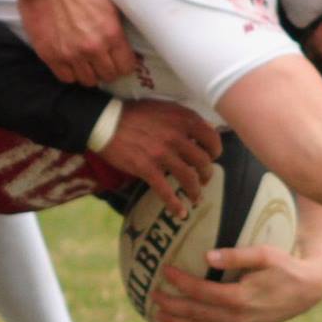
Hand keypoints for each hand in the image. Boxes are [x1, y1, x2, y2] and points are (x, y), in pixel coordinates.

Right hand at [18, 0, 133, 85]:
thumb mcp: (107, 4)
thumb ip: (115, 28)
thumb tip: (122, 45)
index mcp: (111, 33)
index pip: (126, 67)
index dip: (123, 66)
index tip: (117, 62)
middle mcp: (94, 48)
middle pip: (107, 76)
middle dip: (105, 70)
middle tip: (99, 63)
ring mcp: (72, 54)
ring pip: (87, 80)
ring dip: (87, 73)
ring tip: (83, 63)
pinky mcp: (52, 56)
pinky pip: (66, 78)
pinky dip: (69, 73)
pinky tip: (68, 62)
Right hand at [97, 100, 220, 215]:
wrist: (106, 121)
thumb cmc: (134, 113)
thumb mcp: (163, 108)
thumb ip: (183, 119)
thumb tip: (204, 131)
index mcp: (182, 119)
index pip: (211, 138)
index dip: (215, 151)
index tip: (212, 157)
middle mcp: (176, 136)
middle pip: (203, 161)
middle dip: (206, 174)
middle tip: (204, 179)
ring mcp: (162, 154)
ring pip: (189, 178)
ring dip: (195, 191)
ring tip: (195, 197)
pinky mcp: (147, 168)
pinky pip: (166, 192)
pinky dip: (175, 205)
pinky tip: (180, 213)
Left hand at [152, 245, 321, 321]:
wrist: (307, 291)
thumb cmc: (285, 266)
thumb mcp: (265, 254)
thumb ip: (237, 255)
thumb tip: (207, 256)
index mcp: (240, 298)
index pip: (201, 291)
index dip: (180, 282)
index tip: (164, 269)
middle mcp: (237, 318)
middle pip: (196, 312)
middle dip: (172, 304)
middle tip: (152, 294)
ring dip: (178, 320)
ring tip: (157, 314)